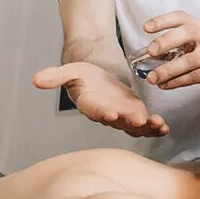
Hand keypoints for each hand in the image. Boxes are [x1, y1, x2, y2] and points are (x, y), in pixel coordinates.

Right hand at [33, 62, 167, 137]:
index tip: (110, 114)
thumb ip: (56, 76)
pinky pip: (145, 124)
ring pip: (134, 126)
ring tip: (159, 125)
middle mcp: (106, 114)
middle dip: (130, 122)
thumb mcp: (70, 71)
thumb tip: (35, 79)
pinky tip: (164, 127)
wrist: (96, 77)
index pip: (95, 110)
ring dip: (147, 128)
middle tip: (141, 121)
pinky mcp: (134, 114)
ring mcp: (122, 116)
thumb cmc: (83, 76)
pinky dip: (155, 127)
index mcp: (90, 104)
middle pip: (119, 122)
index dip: (102, 113)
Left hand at [141, 11, 199, 92]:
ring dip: (168, 70)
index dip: (162, 21)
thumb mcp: (193, 43)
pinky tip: (165, 84)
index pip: (180, 17)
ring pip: (190, 60)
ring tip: (152, 78)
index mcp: (199, 26)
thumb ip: (171, 47)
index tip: (146, 28)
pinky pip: (194, 77)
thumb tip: (146, 56)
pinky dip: (176, 81)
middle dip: (166, 41)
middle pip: (187, 33)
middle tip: (150, 51)